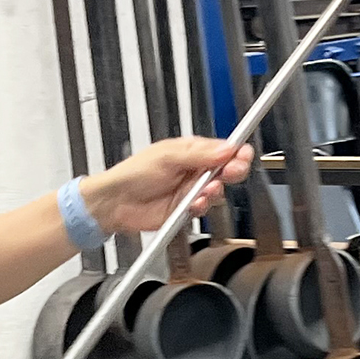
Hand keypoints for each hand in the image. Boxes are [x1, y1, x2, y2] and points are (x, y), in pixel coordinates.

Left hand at [82, 137, 255, 236]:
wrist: (115, 203)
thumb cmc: (133, 174)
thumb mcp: (167, 156)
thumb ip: (199, 154)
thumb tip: (225, 148)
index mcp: (190, 152)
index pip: (222, 149)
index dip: (236, 152)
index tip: (243, 154)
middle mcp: (193, 171)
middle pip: (226, 170)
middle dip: (232, 171)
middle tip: (232, 171)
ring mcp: (190, 191)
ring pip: (217, 191)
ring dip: (213, 191)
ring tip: (203, 190)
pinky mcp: (186, 210)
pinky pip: (204, 208)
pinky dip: (201, 206)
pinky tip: (193, 203)